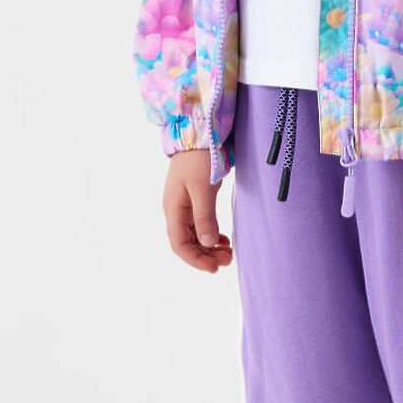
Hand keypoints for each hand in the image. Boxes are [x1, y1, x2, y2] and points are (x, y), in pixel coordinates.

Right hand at [163, 149, 232, 273]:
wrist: (198, 133)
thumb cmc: (199, 159)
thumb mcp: (203, 188)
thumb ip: (205, 216)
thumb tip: (208, 244)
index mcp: (173, 209)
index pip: (179, 244)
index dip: (195, 260)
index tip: (215, 268)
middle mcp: (176, 210)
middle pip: (187, 242)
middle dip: (205, 255)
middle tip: (228, 261)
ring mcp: (184, 204)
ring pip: (195, 234)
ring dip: (209, 246)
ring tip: (228, 253)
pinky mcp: (194, 198)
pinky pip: (200, 224)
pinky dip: (211, 234)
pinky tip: (222, 239)